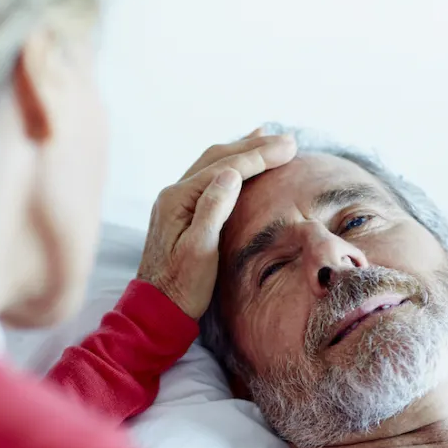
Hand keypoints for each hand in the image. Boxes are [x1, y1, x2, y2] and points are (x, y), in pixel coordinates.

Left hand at [136, 130, 297, 317]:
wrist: (157, 310)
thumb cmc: (181, 286)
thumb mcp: (200, 250)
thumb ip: (214, 209)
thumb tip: (232, 173)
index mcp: (178, 199)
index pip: (226, 168)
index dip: (260, 155)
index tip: (290, 147)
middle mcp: (174, 194)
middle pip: (219, 158)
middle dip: (254, 147)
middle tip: (288, 141)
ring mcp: (176, 203)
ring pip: (213, 165)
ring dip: (241, 151)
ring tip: (266, 137)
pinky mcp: (182, 214)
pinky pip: (209, 179)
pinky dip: (230, 167)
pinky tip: (240, 167)